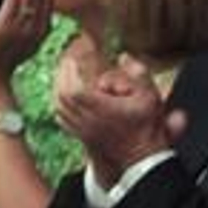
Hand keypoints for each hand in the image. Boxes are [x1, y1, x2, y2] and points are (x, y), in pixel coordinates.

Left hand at [54, 53, 171, 184]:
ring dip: (60, 83)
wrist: (141, 161)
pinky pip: (61, 115)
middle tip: (72, 56)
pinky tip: (64, 96)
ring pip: (58, 101)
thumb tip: (125, 57)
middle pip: (61, 88)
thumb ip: (139, 73)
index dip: (75, 60)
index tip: (81, 47)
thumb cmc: (145, 131)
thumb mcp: (150, 97)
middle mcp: (82, 116)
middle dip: (65, 69)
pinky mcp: (79, 135)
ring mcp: (78, 127)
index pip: (74, 77)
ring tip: (67, 71)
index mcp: (95, 105)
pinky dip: (60, 102)